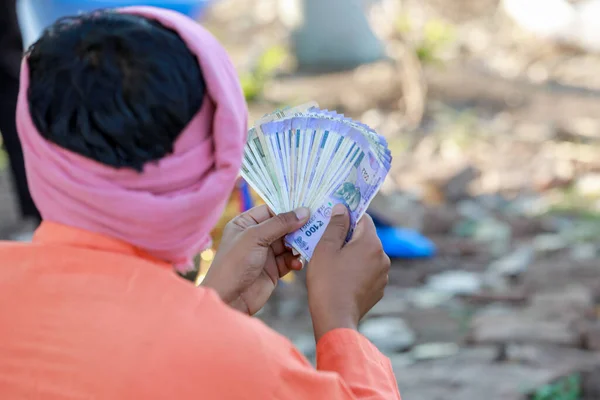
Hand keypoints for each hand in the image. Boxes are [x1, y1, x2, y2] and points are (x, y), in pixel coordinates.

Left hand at [202, 205, 309, 314]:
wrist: (229, 299)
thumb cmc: (235, 263)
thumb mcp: (256, 237)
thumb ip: (280, 223)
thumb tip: (304, 211)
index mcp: (246, 223)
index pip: (271, 210)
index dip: (289, 208)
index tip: (309, 206)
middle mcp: (256, 236)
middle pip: (283, 226)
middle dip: (298, 227)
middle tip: (316, 225)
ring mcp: (265, 253)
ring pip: (289, 243)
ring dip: (299, 245)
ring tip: (308, 246)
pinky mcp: (273, 269)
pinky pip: (290, 260)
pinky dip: (296, 260)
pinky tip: (298, 264)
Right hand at [306, 204, 389, 341]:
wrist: (335, 318)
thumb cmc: (327, 281)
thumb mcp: (326, 248)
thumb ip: (335, 225)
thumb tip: (342, 208)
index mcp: (371, 242)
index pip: (363, 217)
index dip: (347, 216)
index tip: (333, 220)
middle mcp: (382, 256)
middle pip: (365, 236)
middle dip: (348, 237)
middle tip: (327, 243)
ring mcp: (383, 274)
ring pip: (366, 254)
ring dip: (352, 254)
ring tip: (333, 263)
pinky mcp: (379, 288)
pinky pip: (368, 271)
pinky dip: (356, 270)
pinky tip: (341, 278)